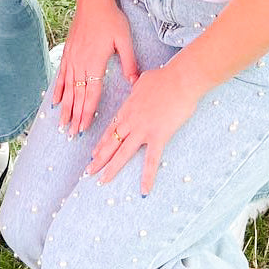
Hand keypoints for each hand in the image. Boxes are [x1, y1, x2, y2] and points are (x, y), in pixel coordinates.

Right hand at [52, 0, 137, 135]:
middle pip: (76, 96)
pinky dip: (58, 90)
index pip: (90, 94)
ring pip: (67, 89)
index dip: (87, 112)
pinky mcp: (68, 53)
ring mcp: (72, 59)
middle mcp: (80, 63)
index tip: (84, 128)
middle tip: (71, 134)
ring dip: (65, 108)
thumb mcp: (124, 39)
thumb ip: (129, 62)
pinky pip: (61, 76)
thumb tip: (134, 81)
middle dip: (74, 117)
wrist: (92, 2)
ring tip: (62, 124)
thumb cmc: (111, 19)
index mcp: (95, 63)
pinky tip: (55, 102)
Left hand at [87, 61, 200, 195]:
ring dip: (111, 168)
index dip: (101, 142)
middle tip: (88, 171)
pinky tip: (144, 191)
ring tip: (101, 181)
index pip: (110, 128)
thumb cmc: (164, 77)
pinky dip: (147, 177)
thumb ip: (137, 85)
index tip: (93, 153)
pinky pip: (151, 161)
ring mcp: (142, 129)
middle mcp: (130, 121)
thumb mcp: (143, 79)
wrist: (180, 79)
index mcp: (127, 108)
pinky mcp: (158, 136)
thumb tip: (136, 83)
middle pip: (111, 142)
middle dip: (99, 158)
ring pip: (123, 153)